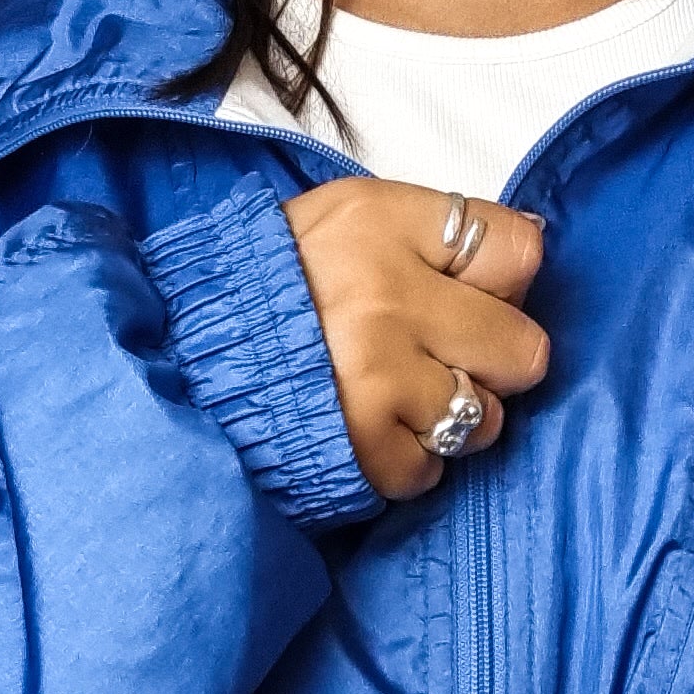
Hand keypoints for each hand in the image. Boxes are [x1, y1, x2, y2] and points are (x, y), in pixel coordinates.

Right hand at [283, 179, 548, 499]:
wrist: (171, 366)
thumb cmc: (256, 295)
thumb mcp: (334, 224)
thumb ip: (421, 236)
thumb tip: (522, 255)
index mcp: (380, 223)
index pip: (518, 251)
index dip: (504, 283)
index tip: (473, 294)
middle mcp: (386, 295)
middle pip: (522, 348)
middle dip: (491, 363)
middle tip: (441, 359)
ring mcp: (377, 377)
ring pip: (482, 418)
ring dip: (449, 419)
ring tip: (395, 401)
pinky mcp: (363, 447)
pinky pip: (429, 470)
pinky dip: (404, 463)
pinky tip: (365, 434)